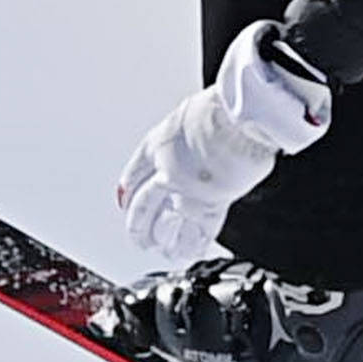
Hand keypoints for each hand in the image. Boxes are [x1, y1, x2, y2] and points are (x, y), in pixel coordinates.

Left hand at [114, 26, 332, 267]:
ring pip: (163, 222)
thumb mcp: (194, 112)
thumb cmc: (224, 108)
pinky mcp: (210, 204)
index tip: (123, 197)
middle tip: (137, 235)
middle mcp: (166, 170)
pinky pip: (198, 231)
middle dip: (137, 222)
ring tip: (157, 248)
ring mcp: (186, 190)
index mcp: (159, 144)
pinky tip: (186, 253)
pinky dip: (191, 245)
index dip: (127, 186)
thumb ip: (192, 130)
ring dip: (158, 237)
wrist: (240, 119)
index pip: (134, 171)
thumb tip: (202, 132)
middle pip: (143, 203)